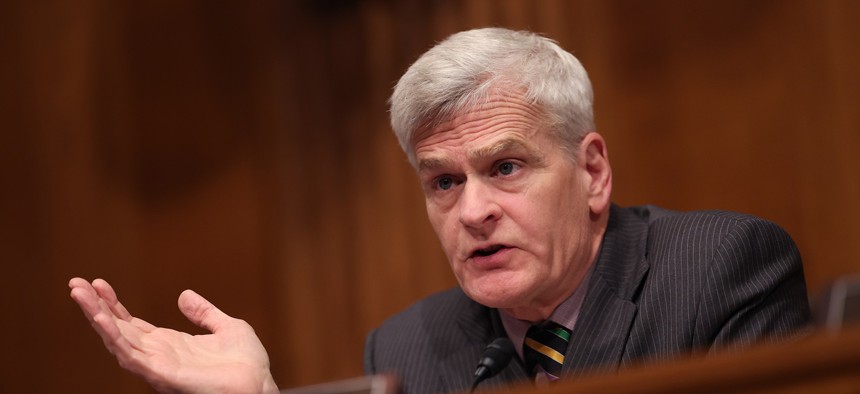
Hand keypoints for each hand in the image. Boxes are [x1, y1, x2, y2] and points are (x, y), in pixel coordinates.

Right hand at [69, 278, 277, 393]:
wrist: (260, 385)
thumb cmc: (247, 364)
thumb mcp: (227, 327)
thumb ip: (203, 313)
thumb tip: (183, 295)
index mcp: (169, 344)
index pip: (131, 323)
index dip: (113, 304)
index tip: (99, 283)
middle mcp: (157, 355)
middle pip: (118, 329)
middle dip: (95, 307)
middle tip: (75, 283)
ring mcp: (157, 366)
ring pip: (117, 341)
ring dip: (97, 318)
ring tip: (79, 294)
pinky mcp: (161, 375)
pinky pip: (131, 356)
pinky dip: (114, 337)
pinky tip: (101, 319)